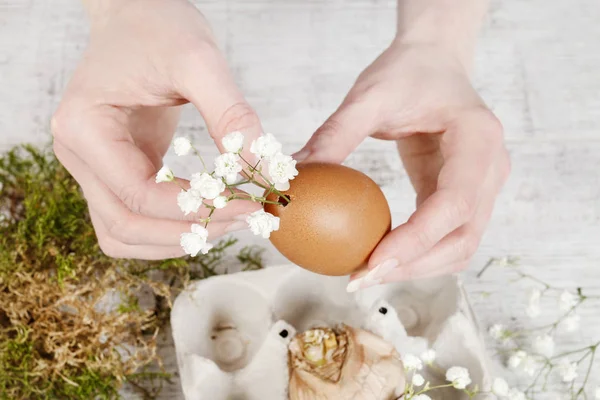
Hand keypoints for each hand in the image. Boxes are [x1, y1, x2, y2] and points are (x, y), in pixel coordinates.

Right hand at [52, 0, 261, 259]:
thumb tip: (261, 167)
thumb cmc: (158, 27)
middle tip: (241, 219)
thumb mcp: (198, 60)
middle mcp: (78, 155)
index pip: (139, 195)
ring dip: (174, 240)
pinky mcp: (113, 170)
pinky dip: (166, 229)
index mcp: (84, 128)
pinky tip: (205, 215)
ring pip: (123, 234)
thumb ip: (230, 113)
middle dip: (187, 232)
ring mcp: (92, 167)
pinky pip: (133, 219)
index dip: (195, 209)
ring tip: (226, 223)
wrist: (137, 15)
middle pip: (125, 226)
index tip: (246, 204)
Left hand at [295, 42, 509, 287]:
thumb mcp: (369, 95)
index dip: (416, 241)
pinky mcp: (467, 195)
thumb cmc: (406, 72)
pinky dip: (418, 254)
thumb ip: (336, 133)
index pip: (455, 203)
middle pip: (463, 238)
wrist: (433, 61)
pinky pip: (448, 236)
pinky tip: (380, 254)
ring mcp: (485, 185)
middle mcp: (492, 167)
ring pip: (460, 246)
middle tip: (360, 277)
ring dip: (417, 268)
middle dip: (413, 266)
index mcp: (478, 138)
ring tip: (366, 272)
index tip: (371, 262)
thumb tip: (296, 177)